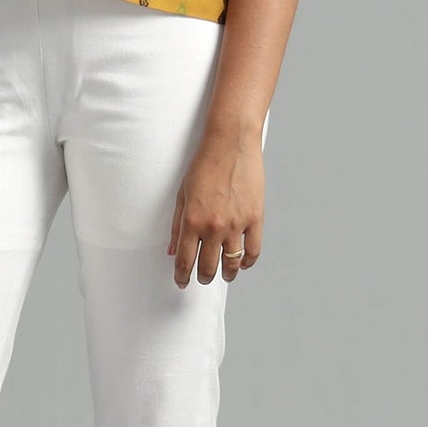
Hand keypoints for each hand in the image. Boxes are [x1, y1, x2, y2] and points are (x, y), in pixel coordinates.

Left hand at [168, 130, 264, 286]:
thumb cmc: (205, 165)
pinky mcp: (255, 219)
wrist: (231, 144)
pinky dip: (248, 262)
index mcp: (192, 221)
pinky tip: (243, 263)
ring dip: (226, 274)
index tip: (181, 282)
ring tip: (225, 274)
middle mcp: (213, 227)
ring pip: (232, 264)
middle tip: (202, 278)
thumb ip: (177, 225)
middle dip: (203, 277)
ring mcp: (236, 224)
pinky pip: (253, 251)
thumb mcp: (182, 194)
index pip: (184, 260)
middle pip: (207, 267)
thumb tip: (172, 250)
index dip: (182, 276)